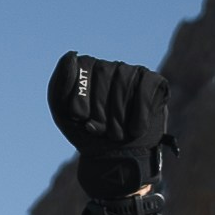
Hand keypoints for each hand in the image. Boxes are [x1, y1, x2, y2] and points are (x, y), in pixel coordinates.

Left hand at [47, 52, 167, 200]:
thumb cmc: (87, 133)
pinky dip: (139, 111)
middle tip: (101, 130)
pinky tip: (136, 129)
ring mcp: (133, 73)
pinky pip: (146, 87)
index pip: (83, 65)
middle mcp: (110, 67)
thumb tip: (71, 54)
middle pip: (104, 72)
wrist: (115, 160)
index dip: (81, 97)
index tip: (81, 119)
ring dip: (118, 115)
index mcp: (87, 69)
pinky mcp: (155, 83)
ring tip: (117, 133)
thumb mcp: (63, 112)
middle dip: (100, 108)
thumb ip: (60, 83)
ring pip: (125, 80)